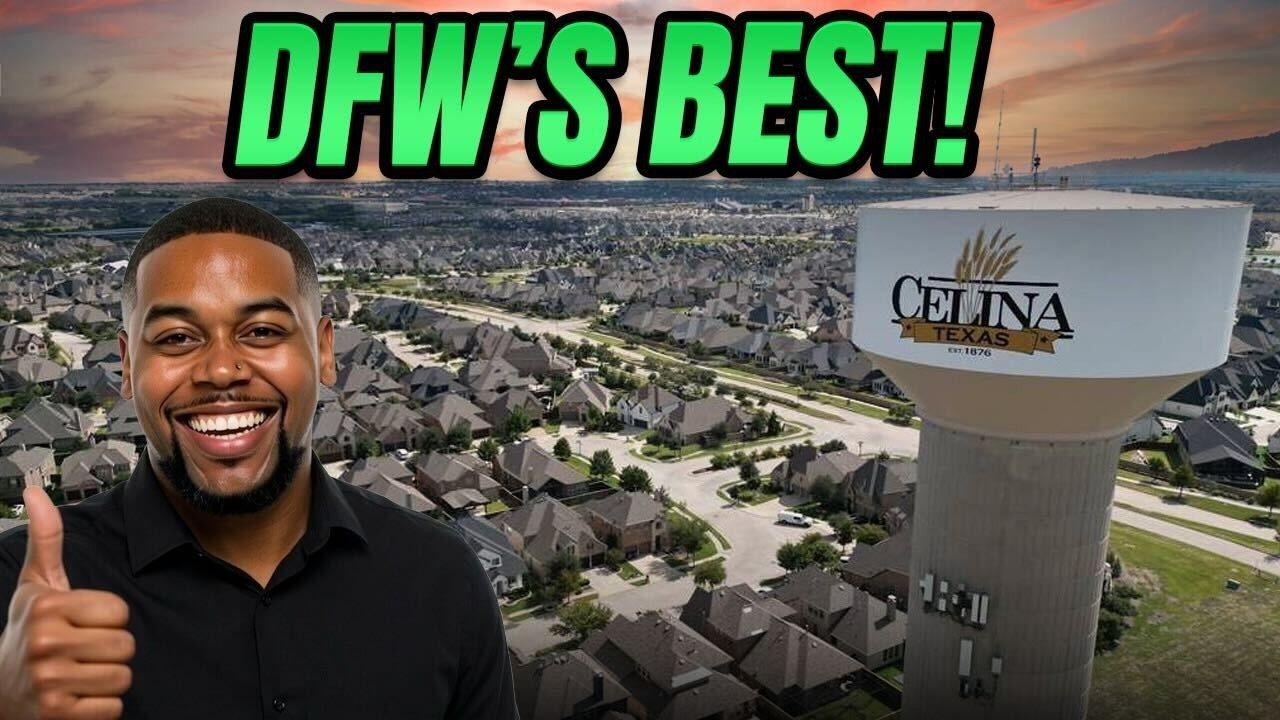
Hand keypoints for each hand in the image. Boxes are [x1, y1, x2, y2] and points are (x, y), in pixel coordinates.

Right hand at [0, 487, 133, 719]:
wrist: (2, 693)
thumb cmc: (29, 631)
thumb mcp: (36, 585)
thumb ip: (46, 539)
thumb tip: (36, 492)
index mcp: (45, 610)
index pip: (119, 612)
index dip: (107, 619)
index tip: (81, 624)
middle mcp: (43, 645)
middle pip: (125, 646)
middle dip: (109, 651)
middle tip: (80, 652)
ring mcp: (48, 683)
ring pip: (122, 678)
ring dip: (106, 680)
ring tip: (78, 674)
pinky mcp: (58, 715)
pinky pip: (112, 708)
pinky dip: (99, 707)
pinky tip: (75, 698)